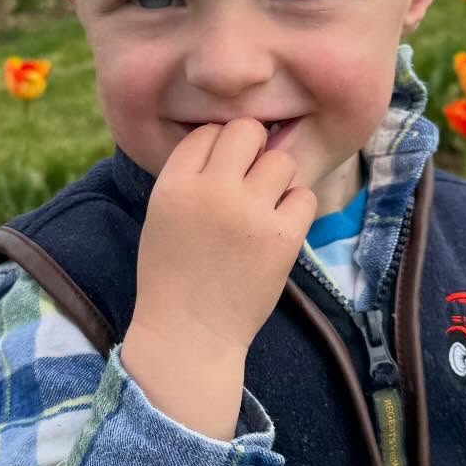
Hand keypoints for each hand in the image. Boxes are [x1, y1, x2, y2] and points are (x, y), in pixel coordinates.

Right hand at [132, 120, 316, 362]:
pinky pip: (304, 196)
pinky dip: (295, 209)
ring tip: (262, 209)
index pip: (207, 132)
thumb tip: (231, 137)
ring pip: (280, 161)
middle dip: (252, 148)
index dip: (219, 147)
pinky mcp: (282, 237)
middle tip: (250, 180)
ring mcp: (249, 213)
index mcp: (174, 184)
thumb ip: (190, 174)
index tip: (222, 174)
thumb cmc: (172, 275)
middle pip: (246, 131)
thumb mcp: (162, 214)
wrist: (188, 335)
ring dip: (276, 180)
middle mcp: (211, 191)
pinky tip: (277, 229)